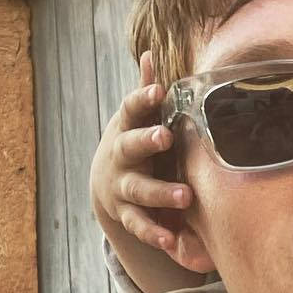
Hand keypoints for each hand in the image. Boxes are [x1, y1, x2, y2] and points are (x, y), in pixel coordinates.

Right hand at [90, 51, 191, 258]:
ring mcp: (122, 186)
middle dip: (147, 141)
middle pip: (130, 147)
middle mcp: (121, 156)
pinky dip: (154, 233)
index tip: (159, 88)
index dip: (143, 98)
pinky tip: (170, 240)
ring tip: (185, 197)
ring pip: (139, 190)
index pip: (131, 108)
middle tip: (166, 137)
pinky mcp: (127, 213)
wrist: (107, 184)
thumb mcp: (136, 118)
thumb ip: (146, 91)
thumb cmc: (134, 142)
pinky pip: (140, 224)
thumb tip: (150, 53)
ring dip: (161, 193)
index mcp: (127, 128)